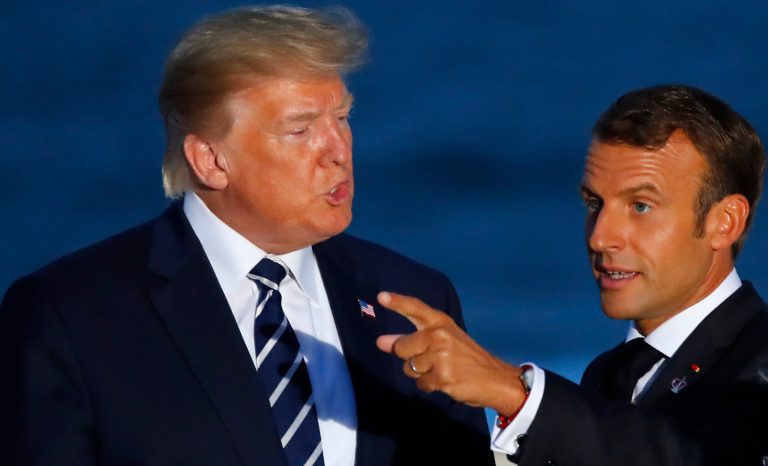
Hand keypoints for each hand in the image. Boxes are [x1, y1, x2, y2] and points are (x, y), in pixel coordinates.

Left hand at [375, 291, 527, 414]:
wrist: (496, 379)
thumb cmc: (467, 359)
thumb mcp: (444, 341)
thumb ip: (412, 339)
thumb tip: (381, 341)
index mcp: (441, 322)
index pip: (416, 308)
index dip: (397, 302)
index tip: (381, 296)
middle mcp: (440, 335)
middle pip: (402, 347)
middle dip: (409, 357)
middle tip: (433, 361)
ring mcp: (441, 355)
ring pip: (409, 368)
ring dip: (421, 374)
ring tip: (442, 371)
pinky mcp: (443, 376)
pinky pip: (420, 384)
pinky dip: (429, 386)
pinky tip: (445, 382)